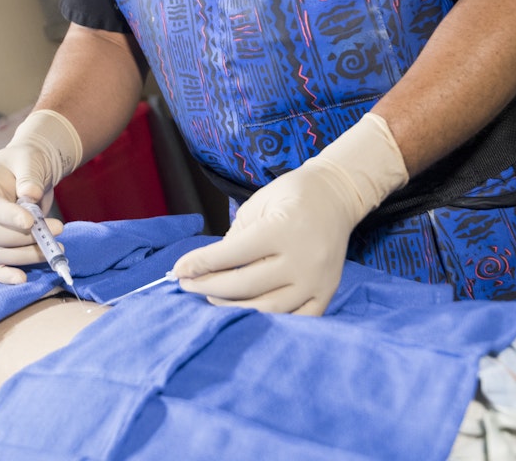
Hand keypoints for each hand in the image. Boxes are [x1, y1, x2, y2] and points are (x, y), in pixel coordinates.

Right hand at [0, 110, 81, 283]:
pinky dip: (6, 275)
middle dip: (25, 237)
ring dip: (28, 254)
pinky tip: (23, 279)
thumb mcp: (29, 159)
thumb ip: (29, 175)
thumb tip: (31, 196)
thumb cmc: (27, 161)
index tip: (32, 221)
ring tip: (57, 246)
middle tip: (58, 229)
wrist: (31, 170)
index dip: (8, 216)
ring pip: (0, 253)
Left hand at [173, 113, 407, 314]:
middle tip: (186, 285)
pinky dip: (266, 321)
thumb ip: (236, 236)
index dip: (201, 263)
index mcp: (283, 229)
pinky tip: (245, 313)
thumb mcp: (260, 203)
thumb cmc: (292, 194)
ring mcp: (316, 281)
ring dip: (231, 308)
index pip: (233, 253)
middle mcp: (302, 258)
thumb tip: (208, 268)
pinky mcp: (326, 294)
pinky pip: (293, 321)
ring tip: (210, 298)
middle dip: (208, 286)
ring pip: (266, 309)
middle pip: (245, 286)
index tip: (178, 269)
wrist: (337, 196)